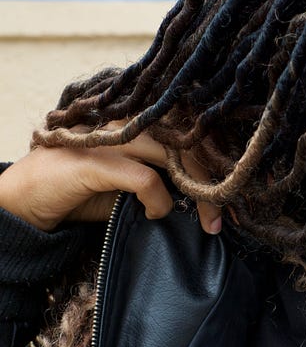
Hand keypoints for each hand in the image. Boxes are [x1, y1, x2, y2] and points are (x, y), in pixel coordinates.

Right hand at [0, 128, 221, 233]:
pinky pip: (143, 177)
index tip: (238, 195)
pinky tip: (157, 215)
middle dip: (216, 178)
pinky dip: (159, 199)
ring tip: (209, 222)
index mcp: (137, 124)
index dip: (218, 159)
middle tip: (230, 215)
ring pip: (172, 153)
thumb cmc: (82, 194)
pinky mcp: (92, 162)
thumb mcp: (132, 186)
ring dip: (199, 190)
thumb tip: (209, 196)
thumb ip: (166, 180)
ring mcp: (107, 139)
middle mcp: (124, 124)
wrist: (26, 202)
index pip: (188, 130)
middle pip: (187, 139)